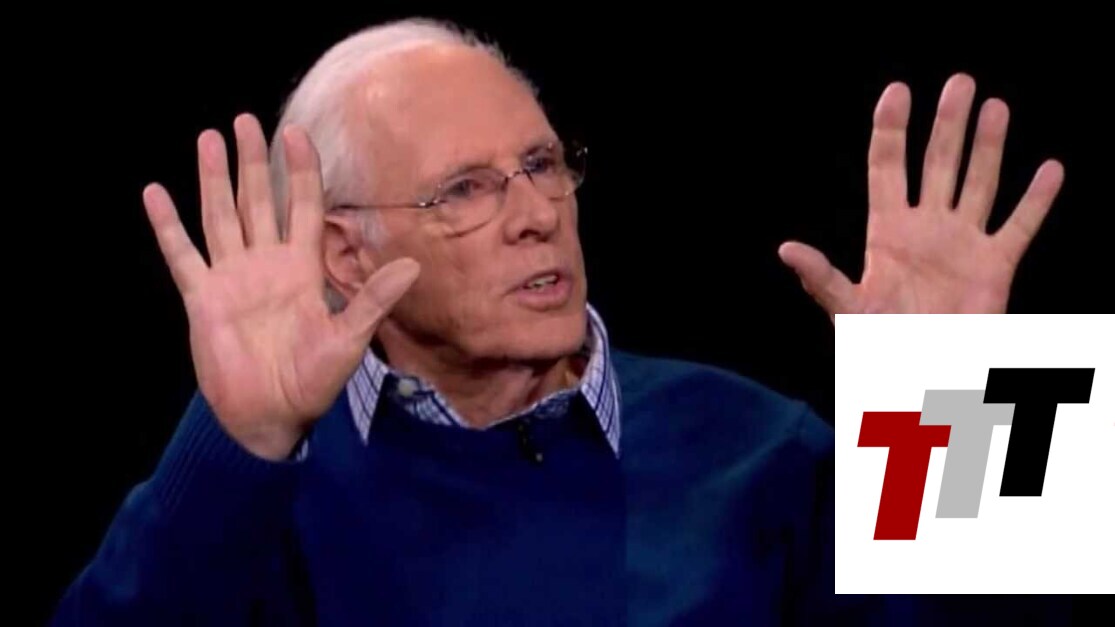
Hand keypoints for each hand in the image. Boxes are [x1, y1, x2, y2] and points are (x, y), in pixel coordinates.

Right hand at [143, 114, 418, 459]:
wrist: (271, 417)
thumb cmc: (314, 382)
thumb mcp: (349, 339)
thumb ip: (373, 299)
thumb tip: (414, 265)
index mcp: (302, 269)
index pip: (301, 207)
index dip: (299, 172)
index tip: (295, 133)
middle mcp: (266, 264)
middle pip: (258, 201)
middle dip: (253, 162)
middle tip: (245, 121)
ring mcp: (232, 278)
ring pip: (220, 216)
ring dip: (213, 179)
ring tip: (208, 138)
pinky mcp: (202, 298)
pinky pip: (182, 255)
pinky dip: (168, 226)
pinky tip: (155, 192)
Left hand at [779, 73, 1064, 318]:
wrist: (920, 379)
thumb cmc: (878, 346)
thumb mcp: (847, 310)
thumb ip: (822, 278)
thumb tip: (786, 249)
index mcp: (887, 232)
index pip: (887, 168)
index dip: (891, 130)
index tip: (898, 91)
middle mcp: (926, 228)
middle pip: (938, 164)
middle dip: (947, 124)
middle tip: (960, 81)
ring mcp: (962, 244)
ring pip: (978, 183)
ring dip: (988, 146)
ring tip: (995, 106)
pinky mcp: (995, 267)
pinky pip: (1019, 226)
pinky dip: (1035, 200)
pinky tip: (1050, 169)